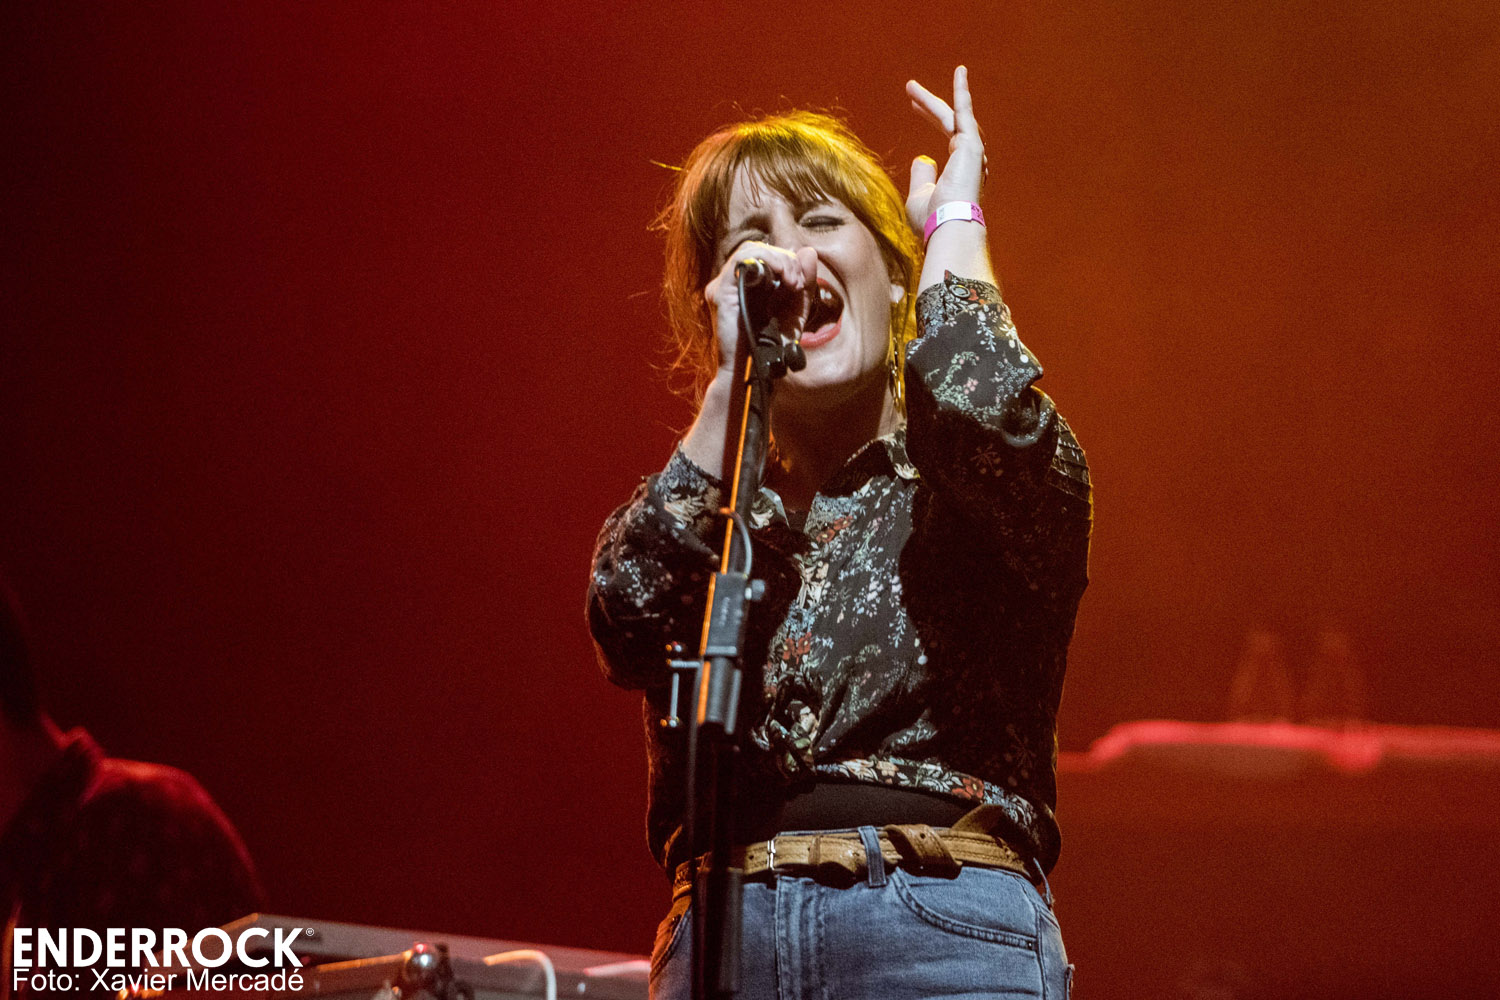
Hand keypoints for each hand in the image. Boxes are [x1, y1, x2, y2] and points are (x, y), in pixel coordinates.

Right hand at [703, 243, 818, 373]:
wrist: (755, 368)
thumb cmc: (772, 344)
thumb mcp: (796, 310)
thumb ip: (804, 282)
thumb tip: (808, 251)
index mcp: (750, 285)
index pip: (768, 255)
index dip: (788, 261)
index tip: (801, 283)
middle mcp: (735, 283)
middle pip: (761, 249)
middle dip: (787, 260)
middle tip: (798, 284)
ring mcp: (725, 285)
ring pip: (751, 249)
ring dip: (779, 259)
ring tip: (793, 281)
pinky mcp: (721, 290)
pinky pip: (741, 259)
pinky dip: (766, 260)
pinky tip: (782, 278)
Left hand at [905, 66, 987, 236]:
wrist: (947, 228)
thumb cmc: (932, 221)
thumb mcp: (919, 196)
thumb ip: (921, 176)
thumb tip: (922, 158)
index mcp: (960, 170)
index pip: (945, 135)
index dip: (929, 118)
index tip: (913, 106)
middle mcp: (970, 159)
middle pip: (948, 123)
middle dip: (928, 105)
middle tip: (909, 89)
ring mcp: (973, 152)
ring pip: (951, 117)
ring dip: (930, 101)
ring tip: (910, 87)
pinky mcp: (972, 146)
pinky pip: (965, 114)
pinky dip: (962, 92)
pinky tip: (960, 71)